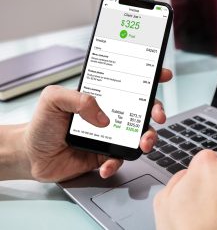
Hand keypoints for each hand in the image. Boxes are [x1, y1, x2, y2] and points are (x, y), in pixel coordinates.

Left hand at [21, 68, 172, 181]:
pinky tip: (106, 164)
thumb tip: (104, 116)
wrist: (31, 156)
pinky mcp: (106, 155)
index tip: (162, 75)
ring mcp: (111, 136)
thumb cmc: (41, 124)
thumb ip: (78, 99)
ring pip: (138, 135)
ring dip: (147, 139)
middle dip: (156, 110)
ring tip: (143, 144)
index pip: (129, 84)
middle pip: (142, 110)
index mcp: (101, 98)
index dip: (149, 78)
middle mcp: (110, 115)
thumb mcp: (53, 99)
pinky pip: (120, 159)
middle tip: (158, 116)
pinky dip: (116, 163)